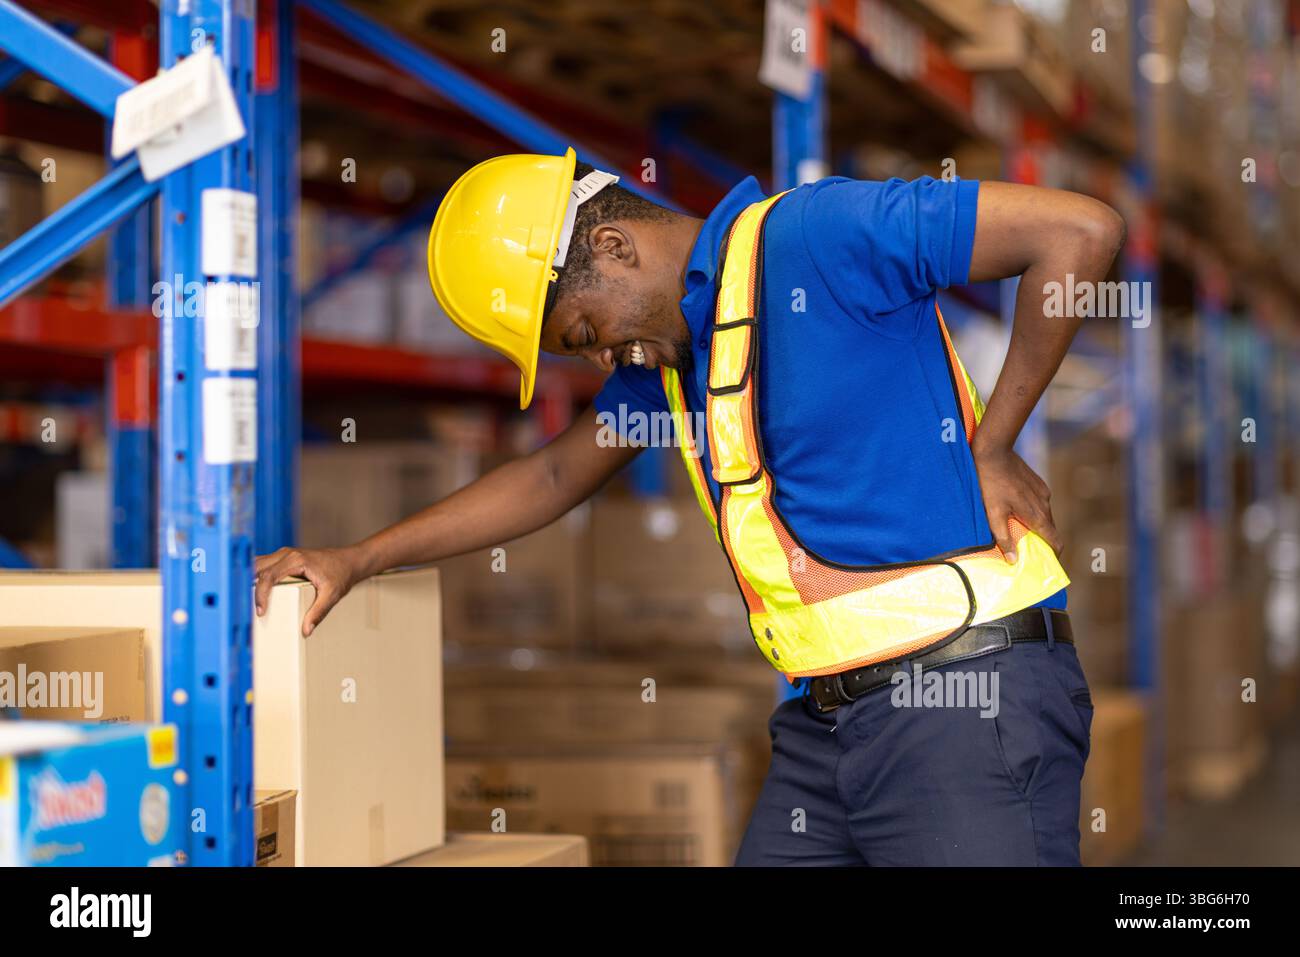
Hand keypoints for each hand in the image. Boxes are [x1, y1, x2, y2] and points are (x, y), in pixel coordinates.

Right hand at [254, 545, 365, 636]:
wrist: (348, 561)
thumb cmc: (341, 574)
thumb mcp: (332, 595)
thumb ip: (319, 612)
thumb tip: (306, 630)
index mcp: (296, 560)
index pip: (268, 576)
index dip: (261, 594)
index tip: (261, 611)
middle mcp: (287, 554)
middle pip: (257, 568)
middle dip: (249, 586)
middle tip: (248, 607)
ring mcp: (284, 555)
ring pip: (258, 564)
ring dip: (250, 580)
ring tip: (248, 601)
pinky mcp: (284, 559)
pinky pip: (264, 565)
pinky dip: (257, 577)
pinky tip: (254, 591)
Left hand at [971, 444, 1062, 562]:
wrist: (995, 452)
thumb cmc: (990, 484)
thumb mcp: (993, 514)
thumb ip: (1004, 538)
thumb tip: (1014, 560)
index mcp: (1037, 516)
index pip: (1055, 541)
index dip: (1054, 554)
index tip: (1047, 561)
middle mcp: (1045, 505)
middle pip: (1049, 529)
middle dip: (1041, 540)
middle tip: (1027, 548)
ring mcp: (1043, 492)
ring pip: (1044, 515)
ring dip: (1035, 524)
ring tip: (1019, 528)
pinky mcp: (1038, 483)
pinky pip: (1039, 502)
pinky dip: (1032, 509)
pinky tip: (1016, 508)